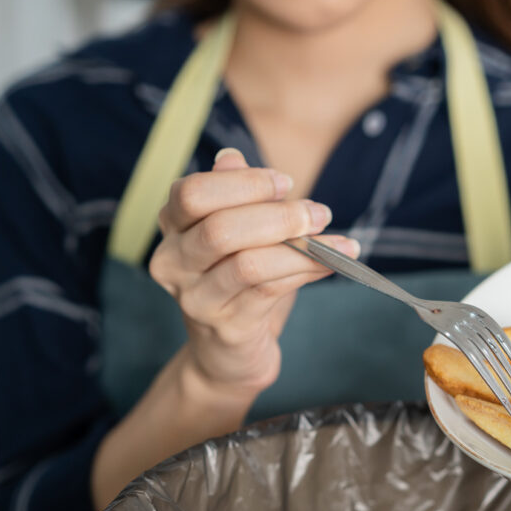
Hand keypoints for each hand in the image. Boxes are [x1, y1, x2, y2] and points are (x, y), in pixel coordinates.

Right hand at [148, 148, 358, 393]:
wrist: (227, 351)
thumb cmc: (237, 280)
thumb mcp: (235, 232)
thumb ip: (232, 195)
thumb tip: (232, 158)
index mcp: (172, 228)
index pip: (192, 193)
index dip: (244, 184)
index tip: (285, 183)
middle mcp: (173, 264)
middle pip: (219, 228)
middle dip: (279, 216)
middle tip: (319, 213)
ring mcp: (196, 300)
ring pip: (248, 263)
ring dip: (300, 247)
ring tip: (338, 242)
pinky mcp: (227, 328)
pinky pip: (270, 291)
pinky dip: (307, 271)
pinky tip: (333, 263)